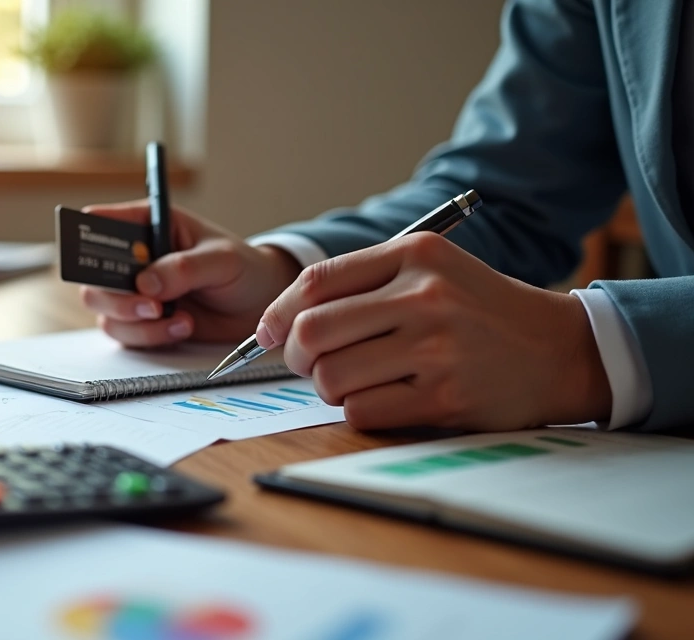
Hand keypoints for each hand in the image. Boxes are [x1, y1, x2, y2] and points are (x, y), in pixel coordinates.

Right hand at [78, 199, 301, 346]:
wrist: (260, 306)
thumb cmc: (243, 269)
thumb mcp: (221, 260)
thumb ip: (183, 268)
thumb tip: (145, 285)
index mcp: (150, 226)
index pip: (106, 222)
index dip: (88, 232)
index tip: (87, 248)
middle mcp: (136, 259)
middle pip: (93, 276)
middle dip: (116, 295)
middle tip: (150, 305)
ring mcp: (136, 293)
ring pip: (105, 310)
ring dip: (137, 322)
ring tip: (179, 320)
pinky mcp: (143, 322)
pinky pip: (126, 334)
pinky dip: (151, 337)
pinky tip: (182, 328)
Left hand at [255, 233, 611, 430]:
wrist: (561, 350)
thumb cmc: (480, 311)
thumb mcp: (432, 270)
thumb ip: (362, 283)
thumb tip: (278, 322)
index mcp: (416, 255)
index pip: (316, 282)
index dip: (278, 313)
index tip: (269, 333)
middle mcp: (425, 297)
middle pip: (312, 332)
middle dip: (294, 355)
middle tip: (306, 364)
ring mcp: (436, 348)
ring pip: (331, 378)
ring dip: (328, 388)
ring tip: (353, 381)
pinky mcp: (445, 397)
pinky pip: (362, 412)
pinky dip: (359, 412)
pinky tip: (385, 399)